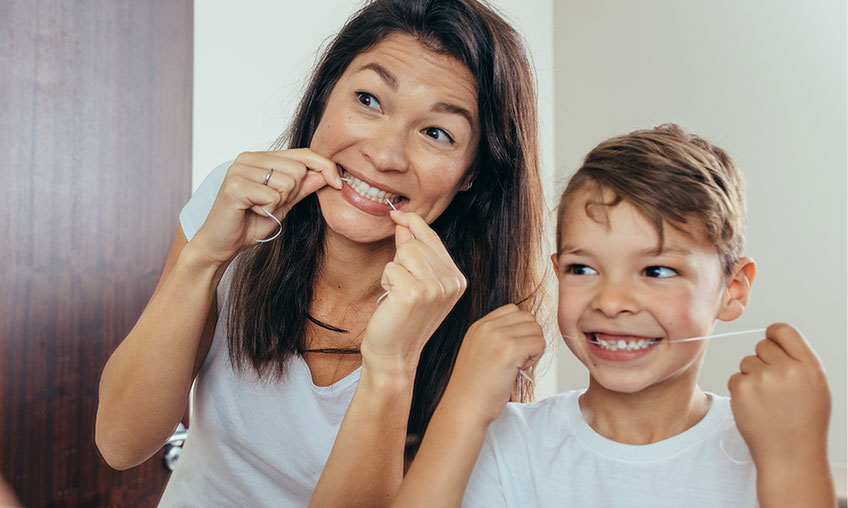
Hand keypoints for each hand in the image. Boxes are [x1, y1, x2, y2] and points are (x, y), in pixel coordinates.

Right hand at [190, 149, 340, 264]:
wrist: (220, 244)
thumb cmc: (249, 223)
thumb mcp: (284, 204)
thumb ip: (303, 187)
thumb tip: (327, 173)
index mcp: (260, 158)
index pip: (302, 153)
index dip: (324, 166)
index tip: (339, 183)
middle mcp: (248, 158)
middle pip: (298, 169)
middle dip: (293, 193)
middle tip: (271, 205)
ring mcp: (239, 169)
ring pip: (287, 182)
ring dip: (279, 203)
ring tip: (259, 208)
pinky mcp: (235, 185)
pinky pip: (272, 196)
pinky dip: (268, 210)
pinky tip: (251, 212)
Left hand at [360, 211, 466, 375]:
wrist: (395, 356)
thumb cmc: (402, 320)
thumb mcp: (416, 282)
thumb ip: (414, 252)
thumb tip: (404, 222)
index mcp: (457, 279)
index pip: (433, 238)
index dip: (413, 223)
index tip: (397, 216)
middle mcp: (452, 283)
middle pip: (416, 242)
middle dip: (401, 258)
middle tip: (402, 287)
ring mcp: (435, 288)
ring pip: (405, 251)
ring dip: (393, 270)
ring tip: (397, 293)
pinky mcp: (414, 294)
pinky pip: (390, 268)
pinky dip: (385, 282)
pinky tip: (392, 301)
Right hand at [440, 304, 544, 426]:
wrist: (464, 407)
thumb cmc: (474, 388)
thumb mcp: (478, 352)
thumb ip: (496, 338)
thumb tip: (526, 332)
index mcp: (478, 326)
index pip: (512, 310)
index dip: (520, 329)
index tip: (513, 349)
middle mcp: (487, 326)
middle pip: (527, 317)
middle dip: (530, 337)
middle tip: (519, 359)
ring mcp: (498, 336)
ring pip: (536, 329)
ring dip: (534, 347)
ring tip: (519, 365)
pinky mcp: (510, 350)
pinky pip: (539, 344)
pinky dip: (536, 357)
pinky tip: (520, 369)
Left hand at [728, 323, 830, 464]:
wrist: (790, 455)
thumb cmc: (804, 421)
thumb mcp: (815, 386)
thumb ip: (797, 359)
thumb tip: (773, 336)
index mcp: (809, 366)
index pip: (783, 330)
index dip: (774, 336)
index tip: (772, 345)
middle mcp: (786, 369)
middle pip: (762, 345)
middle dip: (764, 361)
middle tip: (774, 386)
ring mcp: (762, 379)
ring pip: (747, 362)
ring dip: (752, 376)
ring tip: (768, 400)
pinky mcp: (741, 389)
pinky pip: (735, 377)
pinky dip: (742, 390)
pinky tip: (756, 407)